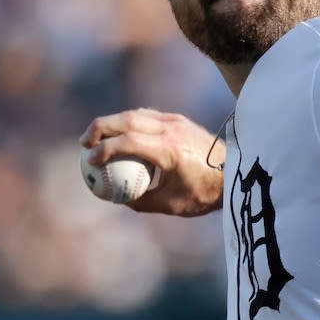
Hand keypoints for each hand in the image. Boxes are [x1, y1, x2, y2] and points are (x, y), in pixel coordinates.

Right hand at [79, 108, 224, 215]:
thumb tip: (117, 199)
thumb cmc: (204, 193)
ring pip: (136, 114)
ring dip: (113, 123)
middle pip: (127, 120)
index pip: (129, 142)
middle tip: (84, 143)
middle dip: (100, 128)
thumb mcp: (171, 204)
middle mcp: (172, 130)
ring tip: (96, 137)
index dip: (105, 149)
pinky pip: (148, 116)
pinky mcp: (179, 119)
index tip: (90, 161)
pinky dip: (129, 122)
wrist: (234, 174)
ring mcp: (176, 121)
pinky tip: (119, 134)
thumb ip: (142, 201)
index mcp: (170, 151)